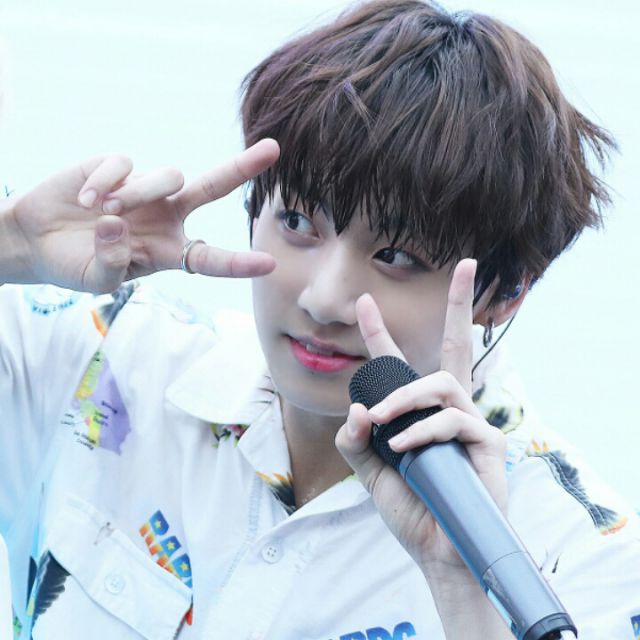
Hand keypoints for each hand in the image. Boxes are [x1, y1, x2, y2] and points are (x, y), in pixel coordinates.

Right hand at [4, 139, 278, 292]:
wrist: (37, 239)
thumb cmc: (73, 264)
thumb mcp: (96, 280)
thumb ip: (113, 263)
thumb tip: (119, 223)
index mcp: (169, 251)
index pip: (210, 258)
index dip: (238, 263)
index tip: (269, 264)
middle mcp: (166, 216)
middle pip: (212, 187)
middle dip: (241, 168)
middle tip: (274, 149)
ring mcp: (144, 189)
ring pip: (170, 176)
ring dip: (139, 195)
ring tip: (103, 213)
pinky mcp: (117, 167)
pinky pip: (125, 165)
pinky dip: (105, 182)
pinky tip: (85, 198)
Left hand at [335, 259, 507, 570]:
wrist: (437, 550)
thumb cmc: (411, 507)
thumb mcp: (370, 469)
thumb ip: (356, 440)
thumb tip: (358, 409)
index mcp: (420, 410)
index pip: (401, 364)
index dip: (382, 334)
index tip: (364, 302)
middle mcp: (450, 407)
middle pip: (457, 345)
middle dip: (459, 304)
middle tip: (467, 265)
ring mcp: (472, 421)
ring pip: (440, 382)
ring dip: (404, 398)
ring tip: (382, 422)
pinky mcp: (488, 441)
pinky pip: (451, 418)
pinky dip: (421, 430)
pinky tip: (402, 447)